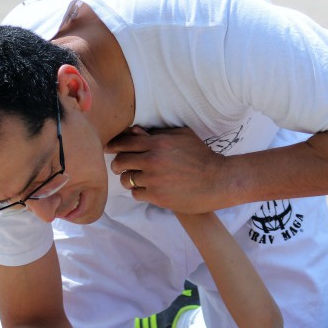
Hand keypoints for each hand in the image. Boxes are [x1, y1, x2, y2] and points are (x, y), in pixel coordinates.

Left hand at [107, 126, 228, 212]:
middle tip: (121, 166)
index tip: (110, 149)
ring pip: (126, 180)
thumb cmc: (201, 156)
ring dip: (129, 179)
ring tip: (136, 178)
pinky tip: (147, 189)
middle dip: (118, 164)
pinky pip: (136, 194)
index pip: (124, 143)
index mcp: (157, 143)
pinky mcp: (157, 197)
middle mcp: (152, 161)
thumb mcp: (183, 136)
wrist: (218, 181)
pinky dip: (139, 192)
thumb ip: (158, 132)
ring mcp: (154, 180)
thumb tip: (135, 131)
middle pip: (120, 162)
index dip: (114, 146)